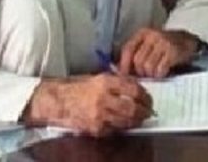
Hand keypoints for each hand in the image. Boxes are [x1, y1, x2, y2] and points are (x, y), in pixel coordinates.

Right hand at [22, 73, 150, 135]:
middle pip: (133, 108)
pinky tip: (125, 123)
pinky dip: (123, 126)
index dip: (145, 96)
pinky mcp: (96, 128)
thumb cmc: (79, 88)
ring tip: (140, 118)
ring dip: (137, 120)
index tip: (149, 99)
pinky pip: (116, 129)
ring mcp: (99, 115)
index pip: (134, 90)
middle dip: (144, 111)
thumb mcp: (100, 77)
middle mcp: (103, 98)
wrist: (58, 102)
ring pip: (127, 120)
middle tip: (148, 111)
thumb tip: (139, 89)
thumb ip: (119, 82)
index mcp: (106, 83)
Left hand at [117, 28, 199, 77]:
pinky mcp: (173, 51)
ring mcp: (163, 43)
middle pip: (137, 60)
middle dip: (140, 72)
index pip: (127, 49)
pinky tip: (162, 73)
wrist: (188, 41)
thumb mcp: (149, 43)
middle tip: (145, 75)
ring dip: (151, 74)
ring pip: (148, 66)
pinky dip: (160, 74)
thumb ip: (136, 53)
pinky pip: (160, 69)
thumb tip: (121, 70)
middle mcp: (152, 35)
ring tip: (154, 73)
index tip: (124, 75)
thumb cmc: (164, 46)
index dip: (124, 65)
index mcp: (143, 33)